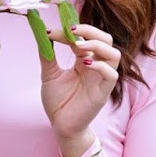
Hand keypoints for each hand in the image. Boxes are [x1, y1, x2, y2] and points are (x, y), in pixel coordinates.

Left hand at [39, 22, 120, 149]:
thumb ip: (47, 55)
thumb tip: (42, 33)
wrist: (61, 126)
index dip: (68, 32)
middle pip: (105, 39)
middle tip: (71, 30)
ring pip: (113, 54)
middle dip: (90, 31)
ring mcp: (101, 78)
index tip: (49, 32)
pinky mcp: (103, 92)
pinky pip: (111, 75)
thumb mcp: (49, 74)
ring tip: (78, 46)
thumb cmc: (58, 102)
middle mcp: (95, 66)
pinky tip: (85, 64)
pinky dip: (101, 66)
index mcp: (84, 60)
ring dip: (97, 45)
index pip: (84, 38)